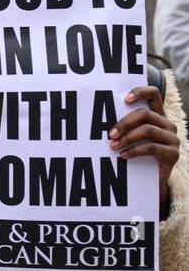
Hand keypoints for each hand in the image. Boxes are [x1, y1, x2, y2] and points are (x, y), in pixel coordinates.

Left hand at [111, 84, 178, 214]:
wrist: (149, 179)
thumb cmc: (135, 153)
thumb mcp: (129, 137)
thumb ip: (123, 126)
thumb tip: (98, 121)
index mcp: (157, 115)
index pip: (153, 94)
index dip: (140, 92)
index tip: (125, 99)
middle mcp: (167, 124)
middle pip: (145, 114)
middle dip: (124, 123)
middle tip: (110, 134)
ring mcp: (172, 138)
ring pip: (148, 130)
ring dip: (127, 138)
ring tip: (113, 146)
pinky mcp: (173, 153)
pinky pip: (152, 148)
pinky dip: (134, 151)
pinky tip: (123, 156)